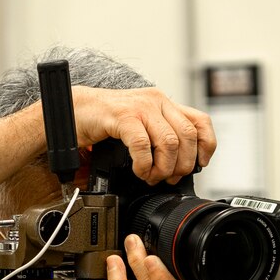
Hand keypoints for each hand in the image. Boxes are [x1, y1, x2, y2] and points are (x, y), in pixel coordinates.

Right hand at [71, 86, 215, 184]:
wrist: (73, 110)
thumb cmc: (104, 122)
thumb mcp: (140, 126)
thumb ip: (159, 136)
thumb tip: (180, 163)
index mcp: (164, 104)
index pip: (200, 121)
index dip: (206, 145)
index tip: (199, 164)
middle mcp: (156, 102)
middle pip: (187, 136)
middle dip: (181, 165)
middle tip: (168, 178)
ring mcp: (140, 107)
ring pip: (169, 143)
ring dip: (162, 168)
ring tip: (151, 176)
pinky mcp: (123, 116)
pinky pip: (143, 145)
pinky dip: (143, 165)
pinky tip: (138, 171)